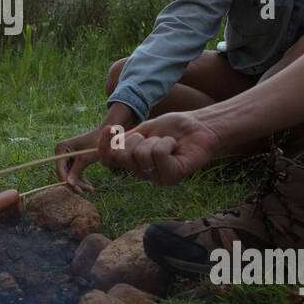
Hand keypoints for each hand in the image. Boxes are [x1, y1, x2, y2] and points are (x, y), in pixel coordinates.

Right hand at [54, 129, 100, 193]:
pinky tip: (90, 187)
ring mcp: (67, 157)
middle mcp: (61, 153)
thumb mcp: (85, 159)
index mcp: (61, 148)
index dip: (65, 179)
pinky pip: (76, 173)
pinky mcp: (73, 161)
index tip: (72, 188)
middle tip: (83, 193)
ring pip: (71, 175)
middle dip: (74, 183)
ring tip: (91, 190)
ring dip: (80, 183)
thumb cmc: (95, 144)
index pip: (60, 167)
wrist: (105, 137)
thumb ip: (76, 171)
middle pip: (65, 172)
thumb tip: (68, 184)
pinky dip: (82, 180)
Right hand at [97, 112, 223, 186]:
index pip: (108, 160)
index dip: (103, 146)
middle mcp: (144, 173)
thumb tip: (108, 145)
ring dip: (155, 140)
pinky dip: (166, 143)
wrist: (199, 126)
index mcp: (134, 162)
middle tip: (153, 136)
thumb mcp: (144, 129)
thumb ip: (126, 140)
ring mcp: (157, 177)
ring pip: (141, 155)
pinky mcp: (172, 176)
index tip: (110, 128)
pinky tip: (175, 146)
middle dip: (135, 139)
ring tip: (169, 142)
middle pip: (122, 157)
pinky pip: (158, 155)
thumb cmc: (173, 128)